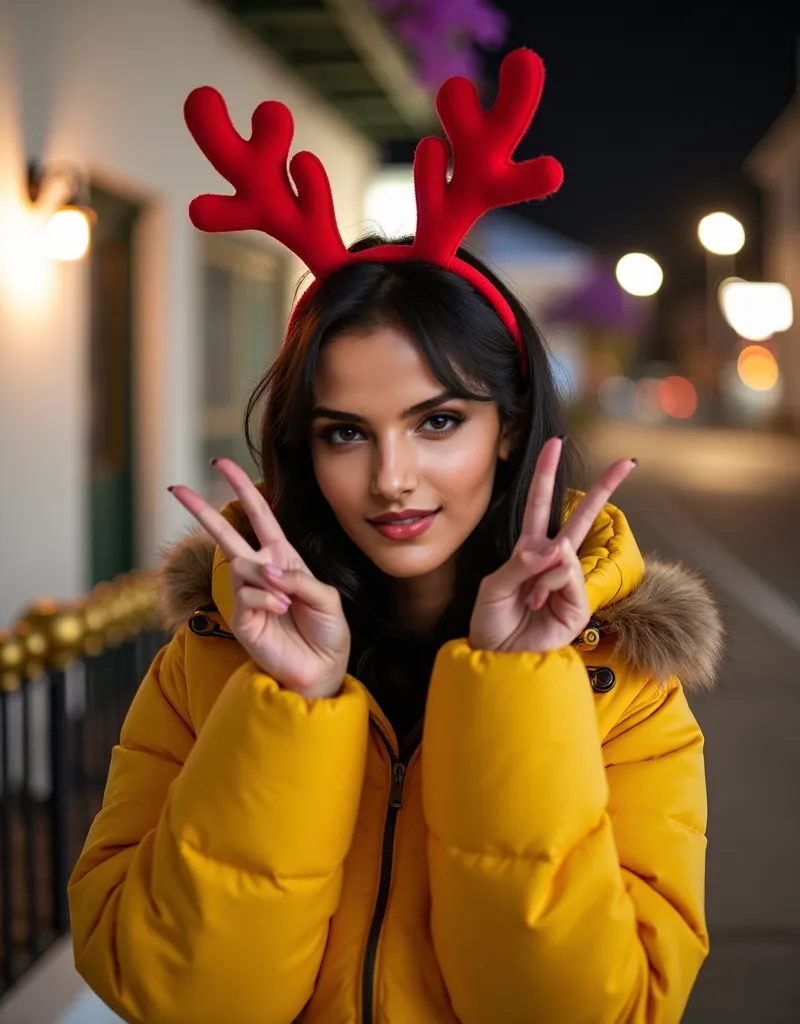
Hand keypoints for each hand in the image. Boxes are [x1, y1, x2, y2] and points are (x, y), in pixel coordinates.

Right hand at [170, 460, 349, 698]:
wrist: (324, 670)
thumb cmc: (328, 632)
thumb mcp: (326, 598)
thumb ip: (300, 579)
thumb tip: (266, 569)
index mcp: (283, 558)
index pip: (259, 516)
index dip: (242, 489)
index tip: (220, 464)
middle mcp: (261, 572)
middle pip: (226, 535)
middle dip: (200, 511)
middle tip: (174, 487)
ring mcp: (248, 596)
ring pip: (241, 566)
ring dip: (265, 578)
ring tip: (286, 601)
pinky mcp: (242, 619)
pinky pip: (246, 595)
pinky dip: (266, 598)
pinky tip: (281, 610)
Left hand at [469, 438, 635, 653]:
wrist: (496, 658)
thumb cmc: (490, 622)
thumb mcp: (494, 586)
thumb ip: (521, 564)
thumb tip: (557, 548)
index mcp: (529, 551)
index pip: (540, 505)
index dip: (546, 474)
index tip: (557, 444)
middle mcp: (552, 562)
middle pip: (580, 518)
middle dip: (603, 489)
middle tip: (625, 463)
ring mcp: (568, 583)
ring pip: (564, 554)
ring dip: (538, 576)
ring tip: (526, 601)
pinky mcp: (578, 604)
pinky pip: (566, 576)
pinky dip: (548, 585)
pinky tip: (538, 603)